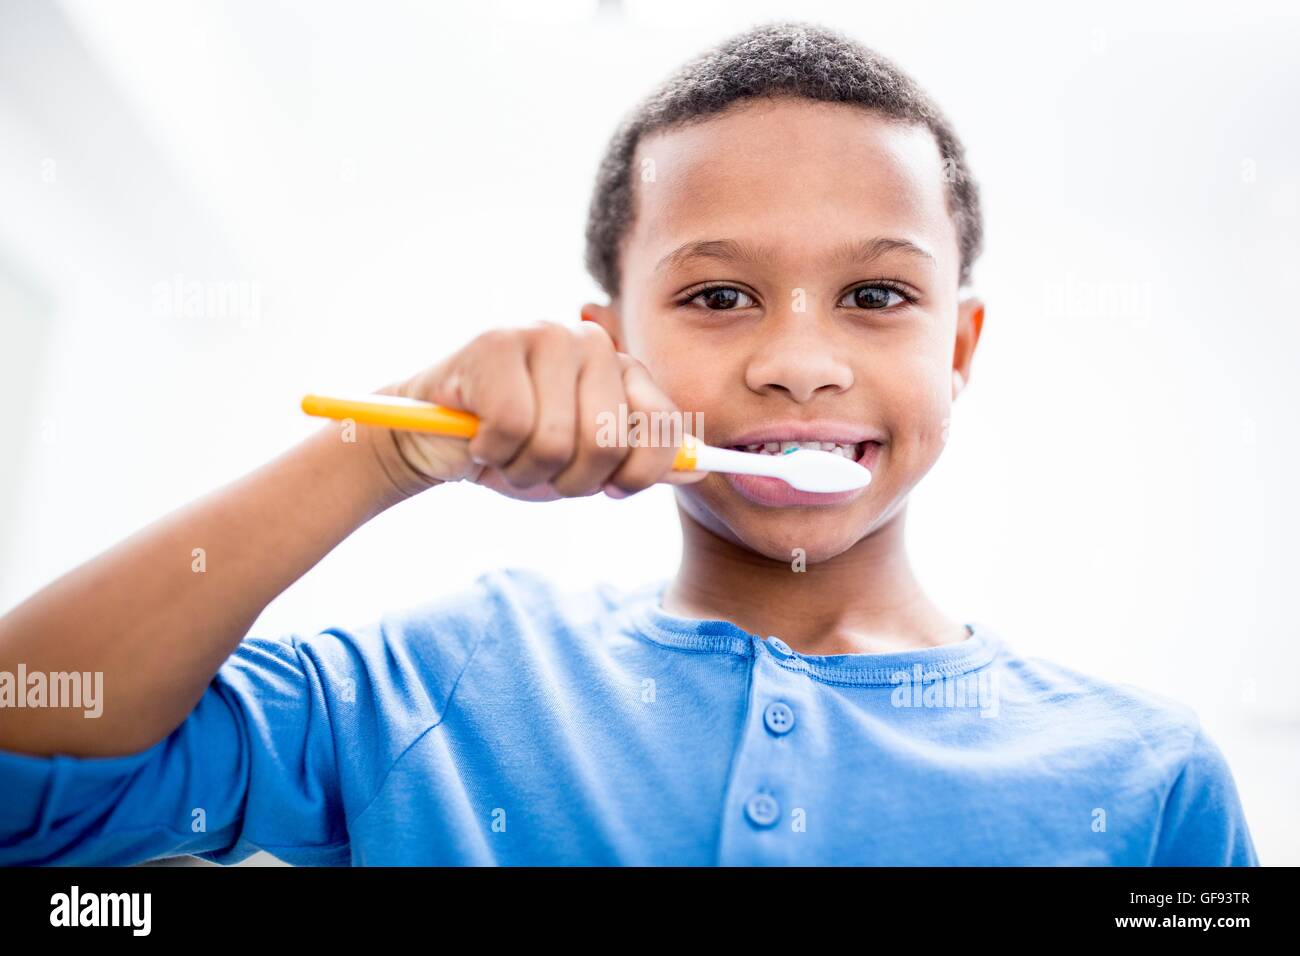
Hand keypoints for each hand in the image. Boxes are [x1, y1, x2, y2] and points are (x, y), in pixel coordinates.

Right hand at [373, 320, 707, 501]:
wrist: (434, 439)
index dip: (634, 476)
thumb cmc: (517, 452)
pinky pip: (512, 427)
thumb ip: (642, 463)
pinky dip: (491, 451)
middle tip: (540, 468)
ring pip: (557, 440)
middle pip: (606, 442)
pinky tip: (480, 438)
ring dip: (525, 469)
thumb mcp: (587, 466)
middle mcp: (592, 343)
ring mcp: (544, 335)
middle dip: (571, 480)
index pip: (661, 429)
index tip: (605, 487)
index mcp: (625, 370)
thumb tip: (703, 468)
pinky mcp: (495, 344)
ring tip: (507, 452)